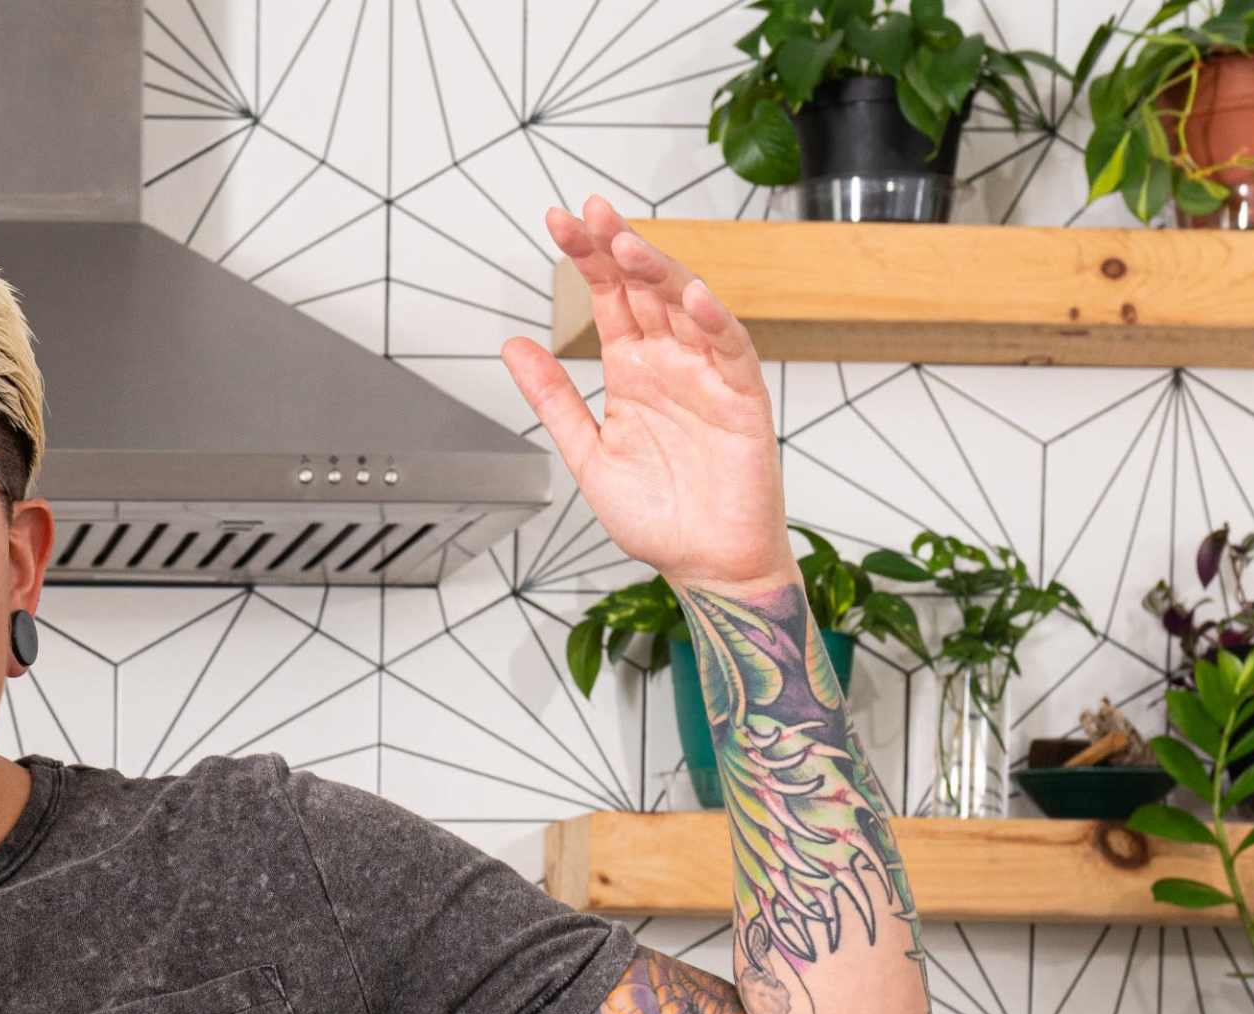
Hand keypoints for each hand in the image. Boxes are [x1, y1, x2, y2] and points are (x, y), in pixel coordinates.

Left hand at [502, 200, 790, 595]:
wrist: (704, 564)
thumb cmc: (658, 515)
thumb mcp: (585, 452)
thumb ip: (552, 397)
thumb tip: (511, 346)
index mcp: (633, 370)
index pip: (609, 298)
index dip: (586, 258)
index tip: (558, 220)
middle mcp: (670, 363)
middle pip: (644, 288)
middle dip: (617, 247)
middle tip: (589, 210)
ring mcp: (707, 376)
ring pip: (686, 306)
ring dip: (659, 272)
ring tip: (627, 243)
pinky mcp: (742, 399)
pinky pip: (731, 350)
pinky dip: (715, 322)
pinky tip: (693, 297)